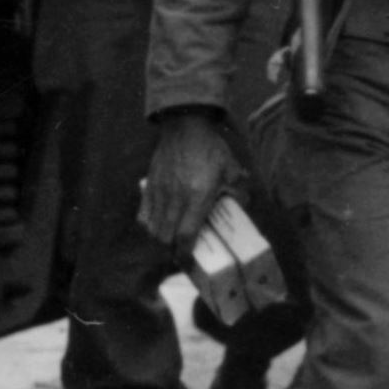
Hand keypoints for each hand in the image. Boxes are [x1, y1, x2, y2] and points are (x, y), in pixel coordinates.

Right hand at [139, 110, 240, 248]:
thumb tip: (246, 203)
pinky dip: (148, 226)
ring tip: (169, 242)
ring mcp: (160, 193)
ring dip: (160, 241)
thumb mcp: (231, 166)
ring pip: (153, 229)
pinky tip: (157, 226)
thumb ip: (239, 187)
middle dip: (171, 251)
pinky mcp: (149, 186)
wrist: (184, 125)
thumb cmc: (210, 147)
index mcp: (198, 196)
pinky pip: (142, 214)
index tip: (188, 262)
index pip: (186, 234)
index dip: (185, 254)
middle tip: (180, 253)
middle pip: (165, 237)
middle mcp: (176, 198)